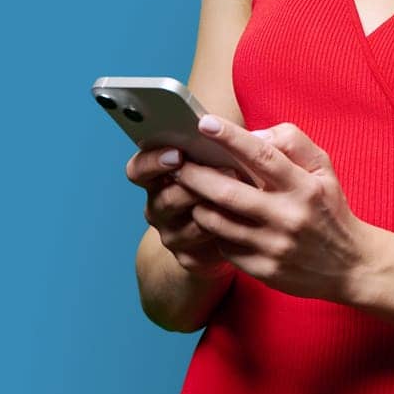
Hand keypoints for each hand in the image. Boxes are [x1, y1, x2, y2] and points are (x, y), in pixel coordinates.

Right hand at [125, 145, 238, 279]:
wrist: (231, 228)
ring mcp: (171, 233)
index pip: (138, 169)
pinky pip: (201, 249)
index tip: (178, 153)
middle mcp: (158, 206)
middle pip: (164, 198)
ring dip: (212, 208)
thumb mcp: (225, 156)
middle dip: (194, 184)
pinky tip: (241, 223)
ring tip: (240, 194)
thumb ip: (229, 142)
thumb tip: (255, 135)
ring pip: (185, 224)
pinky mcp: (188, 258)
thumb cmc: (229, 180)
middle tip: (226, 169)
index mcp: (157, 176)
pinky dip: (221, 234)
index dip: (153, 161)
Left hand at [173, 115, 376, 303]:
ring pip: (218, 222)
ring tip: (189, 191)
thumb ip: (292, 142)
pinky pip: (224, 247)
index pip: (262, 156)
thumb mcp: (323, 168)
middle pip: (228, 192)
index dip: (230, 137)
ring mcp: (273, 246)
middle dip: (195, 175)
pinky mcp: (263, 271)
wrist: (350, 265)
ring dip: (197, 204)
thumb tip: (252, 136)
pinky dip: (213, 231)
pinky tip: (212, 220)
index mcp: (303, 186)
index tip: (203, 123)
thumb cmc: (329, 208)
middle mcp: (287, 216)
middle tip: (176, 163)